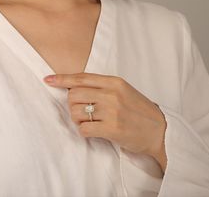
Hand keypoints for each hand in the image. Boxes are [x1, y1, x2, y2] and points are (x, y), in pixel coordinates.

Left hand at [44, 73, 166, 171]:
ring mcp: (112, 111)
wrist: (159, 129)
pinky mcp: (112, 129)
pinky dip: (83, 130)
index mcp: (114, 82)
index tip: (48, 80)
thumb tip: (75, 87)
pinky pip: (83, 129)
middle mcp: (111, 94)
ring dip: (77, 118)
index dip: (62, 79)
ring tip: (89, 121)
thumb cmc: (139, 109)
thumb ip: (102, 87)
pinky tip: (93, 130)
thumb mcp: (123, 90)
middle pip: (74, 95)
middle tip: (82, 110)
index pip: (81, 78)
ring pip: (76, 112)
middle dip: (72, 104)